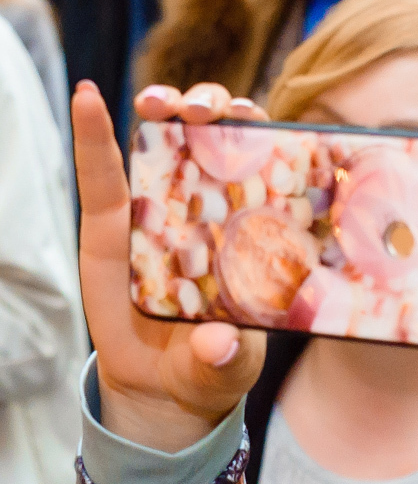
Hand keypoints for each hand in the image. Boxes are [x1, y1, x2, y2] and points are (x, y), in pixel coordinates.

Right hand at [74, 79, 269, 451]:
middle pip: (216, 138)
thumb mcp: (226, 367)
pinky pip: (101, 173)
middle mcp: (207, 208)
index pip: (264, 166)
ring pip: (163, 141)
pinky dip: (92, 134)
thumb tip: (217, 344)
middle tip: (208, 112)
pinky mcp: (111, 221)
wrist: (161, 387)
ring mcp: (158, 208)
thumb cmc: (212, 365)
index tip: (259, 118)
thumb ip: (224, 358)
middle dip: (216, 110)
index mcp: (251, 230)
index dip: (263, 132)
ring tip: (159, 103)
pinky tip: (87, 97)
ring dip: (164, 107)